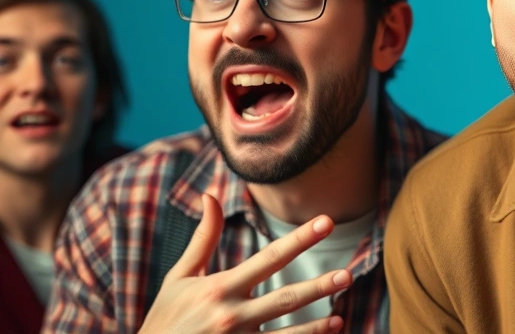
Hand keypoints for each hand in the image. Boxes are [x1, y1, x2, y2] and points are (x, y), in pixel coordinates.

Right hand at [140, 194, 351, 333]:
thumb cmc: (165, 319)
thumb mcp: (180, 277)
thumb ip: (204, 238)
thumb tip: (211, 195)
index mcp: (219, 288)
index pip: (269, 258)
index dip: (300, 239)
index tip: (326, 222)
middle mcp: (231, 316)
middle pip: (284, 298)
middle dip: (318, 286)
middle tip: (347, 275)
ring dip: (314, 327)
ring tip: (339, 317)